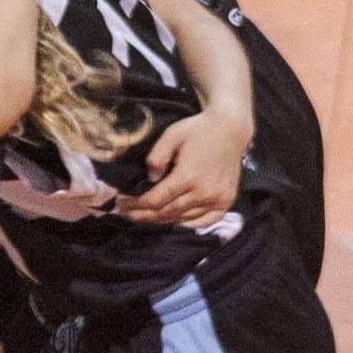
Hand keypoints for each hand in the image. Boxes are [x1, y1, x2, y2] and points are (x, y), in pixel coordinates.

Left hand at [130, 111, 251, 225]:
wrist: (230, 128)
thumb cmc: (198, 130)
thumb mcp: (171, 136)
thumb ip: (157, 157)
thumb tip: (150, 179)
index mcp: (187, 176)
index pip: (155, 200)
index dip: (136, 205)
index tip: (122, 205)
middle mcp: (203, 192)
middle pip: (167, 213)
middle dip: (144, 216)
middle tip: (128, 215)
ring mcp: (217, 199)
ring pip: (184, 218)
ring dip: (163, 220)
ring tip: (146, 217)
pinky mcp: (226, 201)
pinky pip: (205, 221)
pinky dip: (188, 224)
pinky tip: (174, 221)